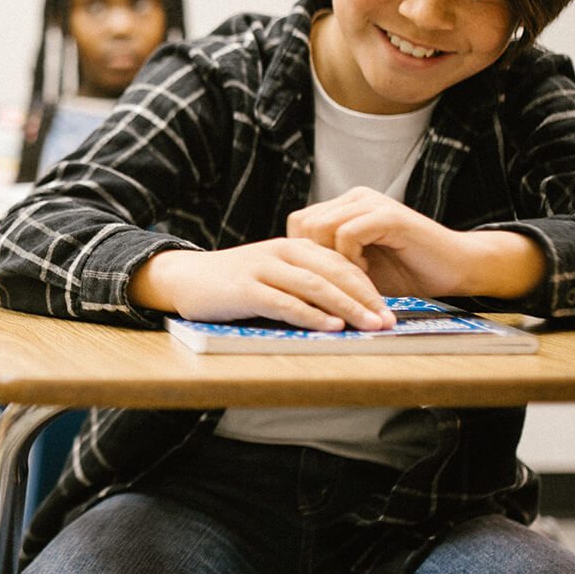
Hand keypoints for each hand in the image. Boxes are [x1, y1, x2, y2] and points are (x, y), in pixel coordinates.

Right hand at [128, 237, 395, 331]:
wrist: (185, 278)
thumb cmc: (234, 282)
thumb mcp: (273, 273)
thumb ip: (303, 282)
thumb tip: (343, 306)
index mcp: (294, 246)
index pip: (341, 263)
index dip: (369, 285)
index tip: (389, 308)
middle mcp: (283, 253)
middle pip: (335, 272)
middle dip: (366, 298)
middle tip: (389, 320)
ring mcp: (264, 269)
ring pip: (316, 286)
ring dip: (348, 307)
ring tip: (370, 325)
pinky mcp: (247, 289)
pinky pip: (286, 302)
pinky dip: (312, 315)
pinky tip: (332, 327)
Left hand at [286, 187, 546, 298]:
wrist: (455, 268)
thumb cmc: (407, 272)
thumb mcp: (358, 268)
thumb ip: (329, 262)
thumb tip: (291, 277)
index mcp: (346, 206)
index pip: (298, 223)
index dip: (303, 254)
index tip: (322, 281)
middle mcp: (355, 197)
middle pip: (303, 224)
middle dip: (314, 259)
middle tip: (336, 283)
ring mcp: (371, 203)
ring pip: (321, 227)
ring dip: (332, 261)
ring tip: (353, 279)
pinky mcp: (388, 215)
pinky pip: (347, 234)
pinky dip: (351, 260)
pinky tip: (368, 275)